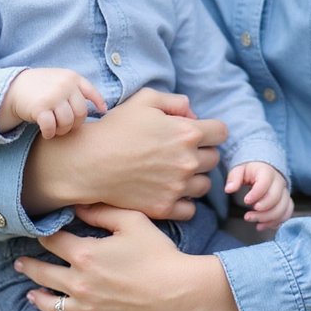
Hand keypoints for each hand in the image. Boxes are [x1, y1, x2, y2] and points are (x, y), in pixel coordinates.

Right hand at [0, 68, 106, 138]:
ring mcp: (52, 96)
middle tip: (66, 126)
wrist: (14, 87)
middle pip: (81, 113)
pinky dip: (49, 133)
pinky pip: (51, 127)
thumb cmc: (41, 87)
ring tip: (55, 129)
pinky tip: (46, 132)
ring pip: (67, 122)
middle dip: (75, 123)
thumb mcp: (61, 80)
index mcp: (71, 77)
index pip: (91, 92)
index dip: (99, 103)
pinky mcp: (40, 108)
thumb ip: (78, 89)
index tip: (102, 112)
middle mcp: (64, 85)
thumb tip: (104, 108)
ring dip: (62, 130)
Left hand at [15, 203, 240, 310]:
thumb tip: (77, 206)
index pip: (53, 241)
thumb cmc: (159, 254)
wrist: (180, 293)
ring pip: (51, 305)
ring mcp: (88, 309)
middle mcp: (79, 283)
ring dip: (38, 298)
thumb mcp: (133, 222)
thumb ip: (102, 212)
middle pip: (43, 274)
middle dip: (28, 266)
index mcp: (85, 254)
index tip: (36, 231)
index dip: (42, 234)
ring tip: (31, 294)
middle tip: (19, 263)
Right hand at [22, 88, 227, 220]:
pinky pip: (190, 209)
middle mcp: (188, 161)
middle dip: (201, 154)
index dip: (211, 131)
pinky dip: (183, 202)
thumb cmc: (115, 128)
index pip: (221, 132)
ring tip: (172, 173)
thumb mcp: (144, 100)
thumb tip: (192, 113)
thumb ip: (175, 101)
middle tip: (179, 153)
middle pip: (214, 159)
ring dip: (194, 179)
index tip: (198, 134)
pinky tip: (168, 192)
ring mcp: (177, 187)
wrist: (88, 162)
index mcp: (188, 132)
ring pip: (204, 186)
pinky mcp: (165, 207)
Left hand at [225, 162, 293, 230]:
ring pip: (282, 208)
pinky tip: (262, 225)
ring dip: (267, 219)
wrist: (263, 170)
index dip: (256, 194)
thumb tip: (229, 189)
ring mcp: (284, 193)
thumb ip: (234, 178)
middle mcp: (279, 182)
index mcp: (267, 172)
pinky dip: (275, 222)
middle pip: (276, 198)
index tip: (246, 200)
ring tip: (253, 221)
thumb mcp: (239, 170)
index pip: (265, 182)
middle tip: (247, 216)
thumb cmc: (249, 171)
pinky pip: (286, 214)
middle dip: (262, 210)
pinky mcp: (286, 202)